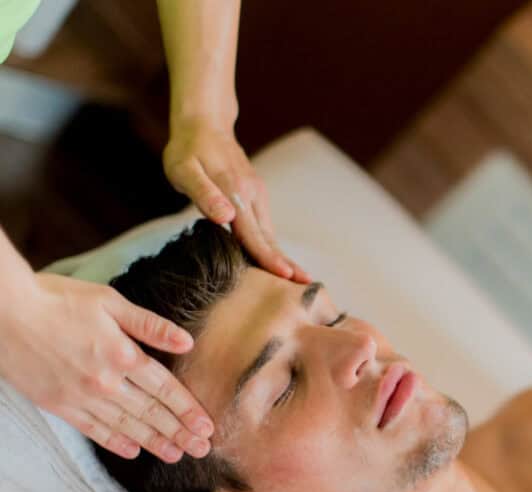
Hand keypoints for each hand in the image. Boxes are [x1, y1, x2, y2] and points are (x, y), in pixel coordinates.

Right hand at [0, 273, 213, 461]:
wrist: (4, 313)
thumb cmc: (57, 300)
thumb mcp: (110, 302)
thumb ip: (150, 325)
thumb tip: (187, 342)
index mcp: (123, 355)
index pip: (166, 389)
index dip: (189, 410)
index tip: (207, 426)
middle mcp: (106, 382)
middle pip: (151, 412)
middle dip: (180, 433)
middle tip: (201, 449)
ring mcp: (81, 397)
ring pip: (126, 425)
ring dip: (154, 442)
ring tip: (177, 455)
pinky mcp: (58, 405)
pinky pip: (93, 430)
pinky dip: (115, 442)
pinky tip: (133, 451)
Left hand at [163, 120, 310, 282]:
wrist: (204, 124)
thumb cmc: (188, 149)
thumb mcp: (184, 170)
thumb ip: (204, 194)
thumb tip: (226, 218)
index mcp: (236, 194)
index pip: (254, 234)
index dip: (269, 258)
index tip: (287, 276)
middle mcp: (252, 196)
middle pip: (268, 237)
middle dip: (286, 262)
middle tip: (305, 284)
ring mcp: (256, 194)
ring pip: (268, 231)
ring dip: (280, 254)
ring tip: (294, 277)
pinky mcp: (255, 194)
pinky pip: (263, 224)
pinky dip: (270, 242)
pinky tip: (273, 256)